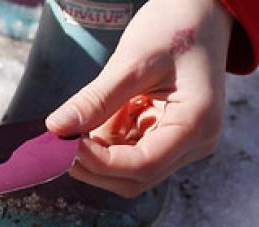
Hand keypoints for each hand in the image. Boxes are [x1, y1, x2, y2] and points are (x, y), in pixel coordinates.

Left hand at [45, 0, 232, 197]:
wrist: (202, 14)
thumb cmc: (176, 27)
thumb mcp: (134, 60)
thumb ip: (97, 98)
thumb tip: (57, 128)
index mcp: (197, 124)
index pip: (143, 165)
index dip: (99, 162)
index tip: (65, 144)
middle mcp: (196, 143)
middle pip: (135, 178)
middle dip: (94, 164)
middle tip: (60, 139)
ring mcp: (183, 143)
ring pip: (129, 170)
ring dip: (98, 152)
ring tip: (86, 116)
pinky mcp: (169, 138)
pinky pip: (131, 152)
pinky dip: (108, 140)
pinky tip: (104, 112)